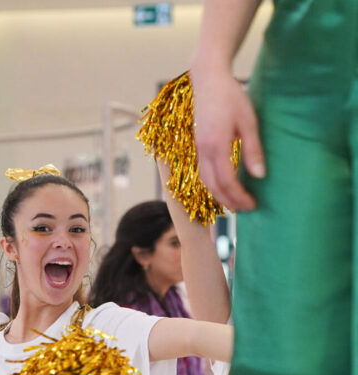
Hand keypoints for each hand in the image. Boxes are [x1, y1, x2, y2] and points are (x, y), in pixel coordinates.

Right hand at [190, 65, 264, 211]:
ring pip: (205, 183)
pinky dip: (213, 186)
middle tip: (246, 210)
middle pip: (213, 187)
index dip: (239, 196)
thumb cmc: (231, 97)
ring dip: (219, 197)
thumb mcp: (249, 121)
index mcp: (217, 146)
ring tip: (235, 204)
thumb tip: (260, 175)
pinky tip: (223, 188)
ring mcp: (198, 150)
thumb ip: (253, 150)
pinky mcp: (198, 147)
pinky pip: (203, 174)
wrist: (208, 80)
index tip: (253, 204)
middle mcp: (204, 151)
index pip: (227, 181)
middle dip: (229, 202)